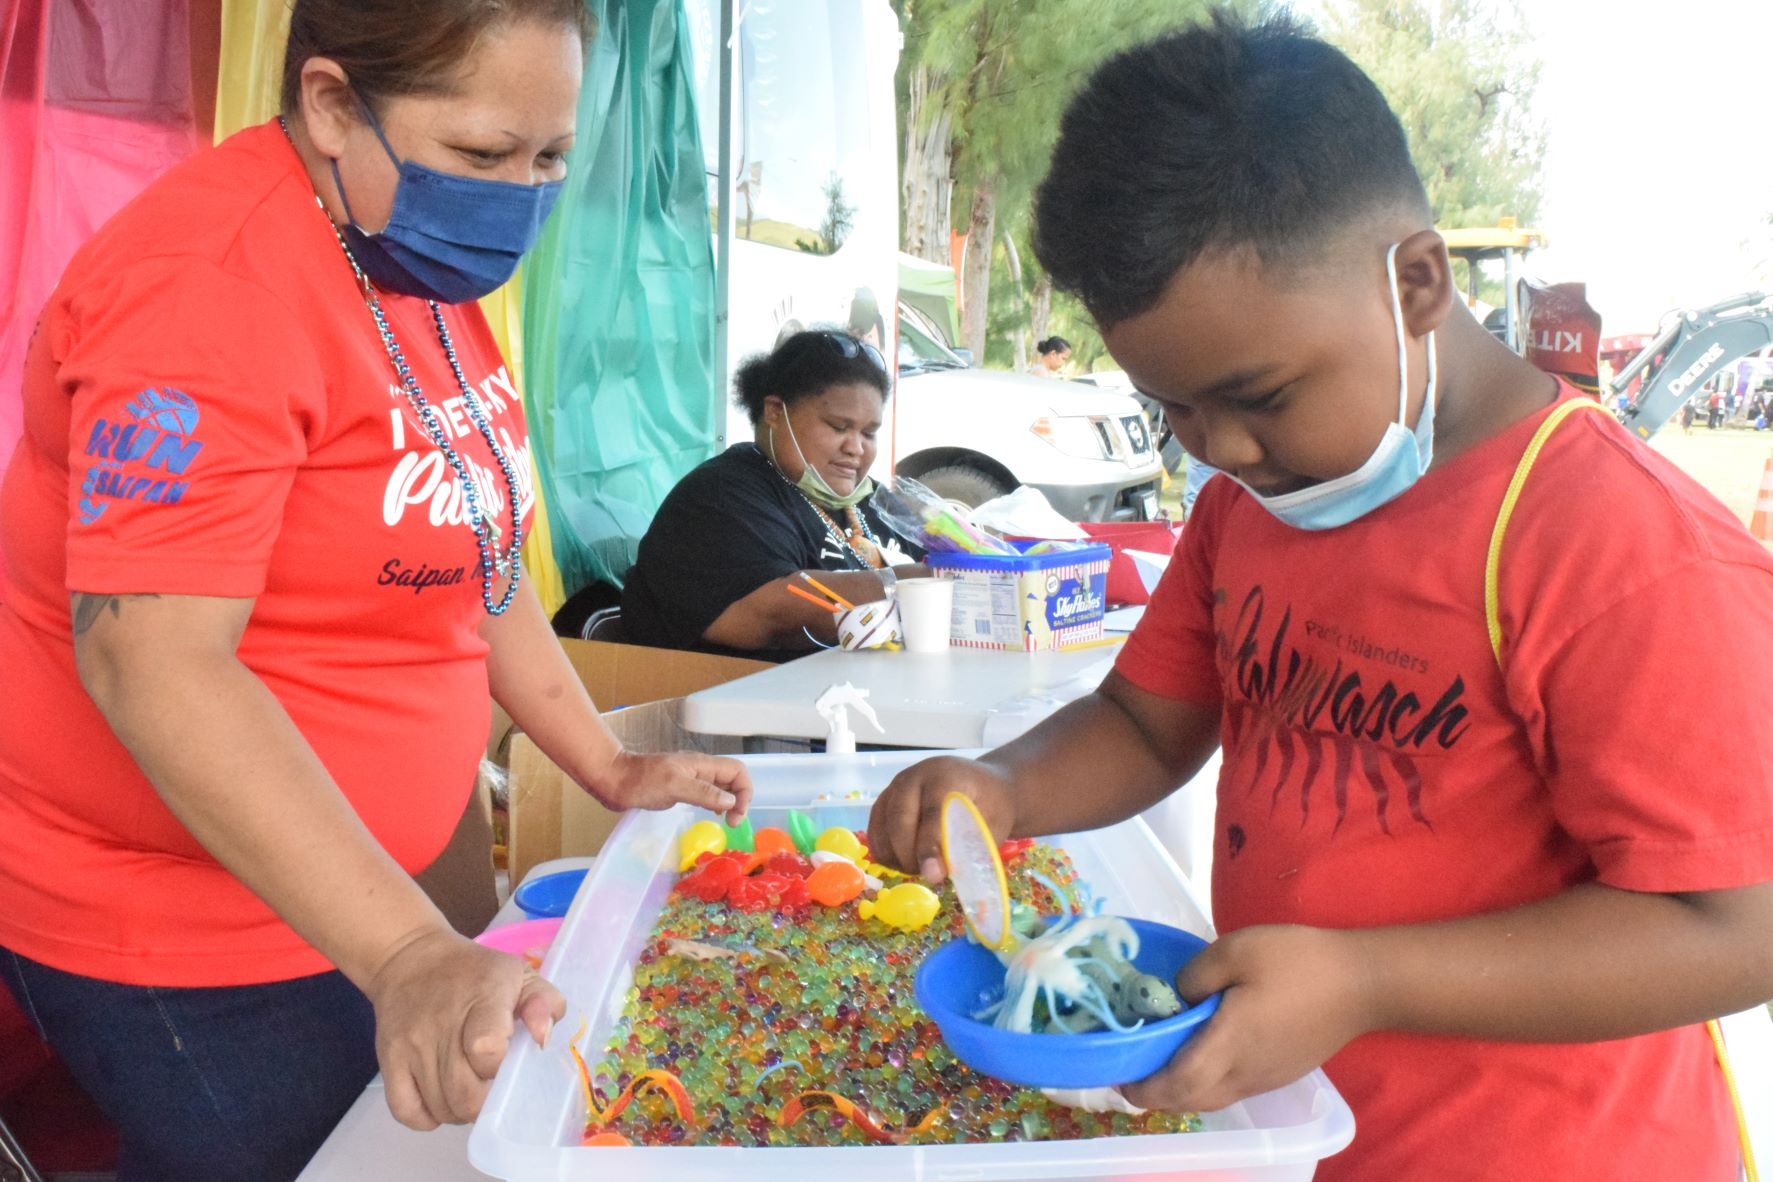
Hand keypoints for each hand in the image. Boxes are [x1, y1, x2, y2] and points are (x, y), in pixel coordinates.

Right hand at [365, 927, 565, 1128]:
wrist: (412, 960)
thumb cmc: (474, 972)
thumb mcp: (519, 974)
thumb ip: (543, 1003)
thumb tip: (542, 1038)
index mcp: (482, 1000)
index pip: (486, 1050)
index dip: (500, 1067)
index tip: (506, 1059)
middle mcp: (442, 1025)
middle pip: (464, 1094)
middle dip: (486, 1100)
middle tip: (491, 1085)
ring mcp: (411, 1045)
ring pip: (440, 1108)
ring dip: (460, 1109)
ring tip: (469, 1089)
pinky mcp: (389, 1060)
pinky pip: (406, 1111)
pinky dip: (427, 1118)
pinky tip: (441, 1099)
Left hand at [592, 750, 752, 824]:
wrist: (614, 780)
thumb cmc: (641, 781)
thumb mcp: (674, 786)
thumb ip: (704, 792)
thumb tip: (730, 801)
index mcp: (702, 765)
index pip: (737, 771)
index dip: (744, 791)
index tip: (736, 814)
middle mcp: (700, 770)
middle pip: (732, 779)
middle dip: (740, 799)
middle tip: (732, 822)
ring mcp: (690, 779)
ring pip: (721, 787)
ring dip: (729, 802)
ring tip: (727, 821)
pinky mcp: (680, 789)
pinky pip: (707, 794)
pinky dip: (715, 804)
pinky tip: (712, 815)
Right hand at [866, 755, 1015, 882]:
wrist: (981, 784)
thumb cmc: (991, 806)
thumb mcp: (992, 825)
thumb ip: (969, 847)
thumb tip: (942, 873)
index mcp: (945, 776)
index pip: (932, 813)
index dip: (930, 847)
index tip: (934, 875)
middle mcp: (914, 776)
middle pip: (899, 819)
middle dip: (910, 855)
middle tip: (929, 876)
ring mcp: (895, 786)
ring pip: (882, 827)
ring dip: (896, 856)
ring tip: (922, 867)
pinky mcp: (885, 800)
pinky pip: (875, 830)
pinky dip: (886, 852)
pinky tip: (906, 862)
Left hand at [1120, 925, 1376, 1112]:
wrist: (1362, 983)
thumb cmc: (1298, 962)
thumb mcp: (1236, 950)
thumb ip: (1195, 975)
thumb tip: (1176, 999)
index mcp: (1229, 1045)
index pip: (1177, 1084)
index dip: (1143, 1088)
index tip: (1118, 1076)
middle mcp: (1245, 1073)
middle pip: (1191, 1101)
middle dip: (1156, 1095)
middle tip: (1132, 1071)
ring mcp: (1265, 1077)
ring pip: (1212, 1099)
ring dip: (1181, 1091)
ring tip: (1160, 1064)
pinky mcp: (1280, 1072)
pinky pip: (1232, 1089)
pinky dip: (1205, 1083)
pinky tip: (1200, 1055)